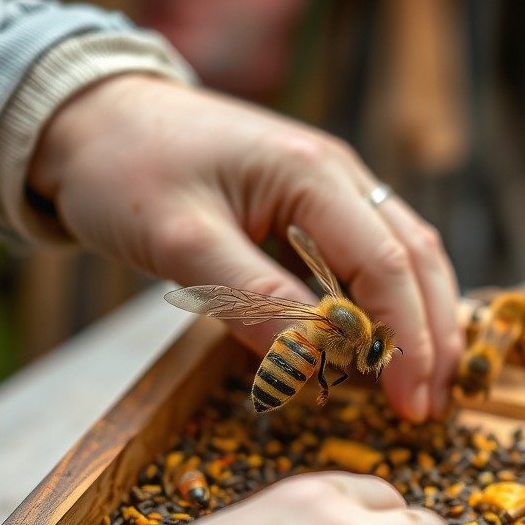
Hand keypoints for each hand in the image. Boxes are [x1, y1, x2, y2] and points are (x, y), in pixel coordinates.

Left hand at [28, 75, 461, 421]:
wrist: (94, 117)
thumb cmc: (125, 170)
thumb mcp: (179, 240)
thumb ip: (248, 298)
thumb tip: (310, 364)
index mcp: (310, 173)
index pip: (384, 264)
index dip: (405, 340)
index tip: (410, 405)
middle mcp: (335, 172)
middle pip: (413, 256)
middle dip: (429, 334)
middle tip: (429, 407)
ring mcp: (327, 183)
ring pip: (400, 252)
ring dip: (418, 317)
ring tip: (423, 381)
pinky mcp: (307, 201)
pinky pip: (364, 252)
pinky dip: (382, 299)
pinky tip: (378, 340)